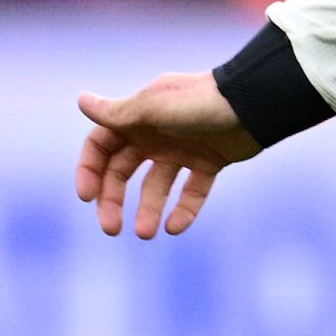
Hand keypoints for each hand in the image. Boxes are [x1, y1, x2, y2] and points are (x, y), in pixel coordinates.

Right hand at [75, 73, 257, 239]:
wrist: (254, 104)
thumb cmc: (200, 102)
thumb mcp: (154, 108)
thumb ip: (118, 113)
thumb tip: (81, 101)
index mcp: (137, 117)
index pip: (101, 146)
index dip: (90, 170)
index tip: (87, 197)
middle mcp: (156, 133)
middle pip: (122, 171)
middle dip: (113, 200)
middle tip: (111, 229)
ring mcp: (183, 149)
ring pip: (157, 185)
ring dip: (148, 210)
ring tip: (146, 234)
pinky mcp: (210, 162)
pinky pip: (192, 191)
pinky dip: (184, 210)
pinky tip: (175, 228)